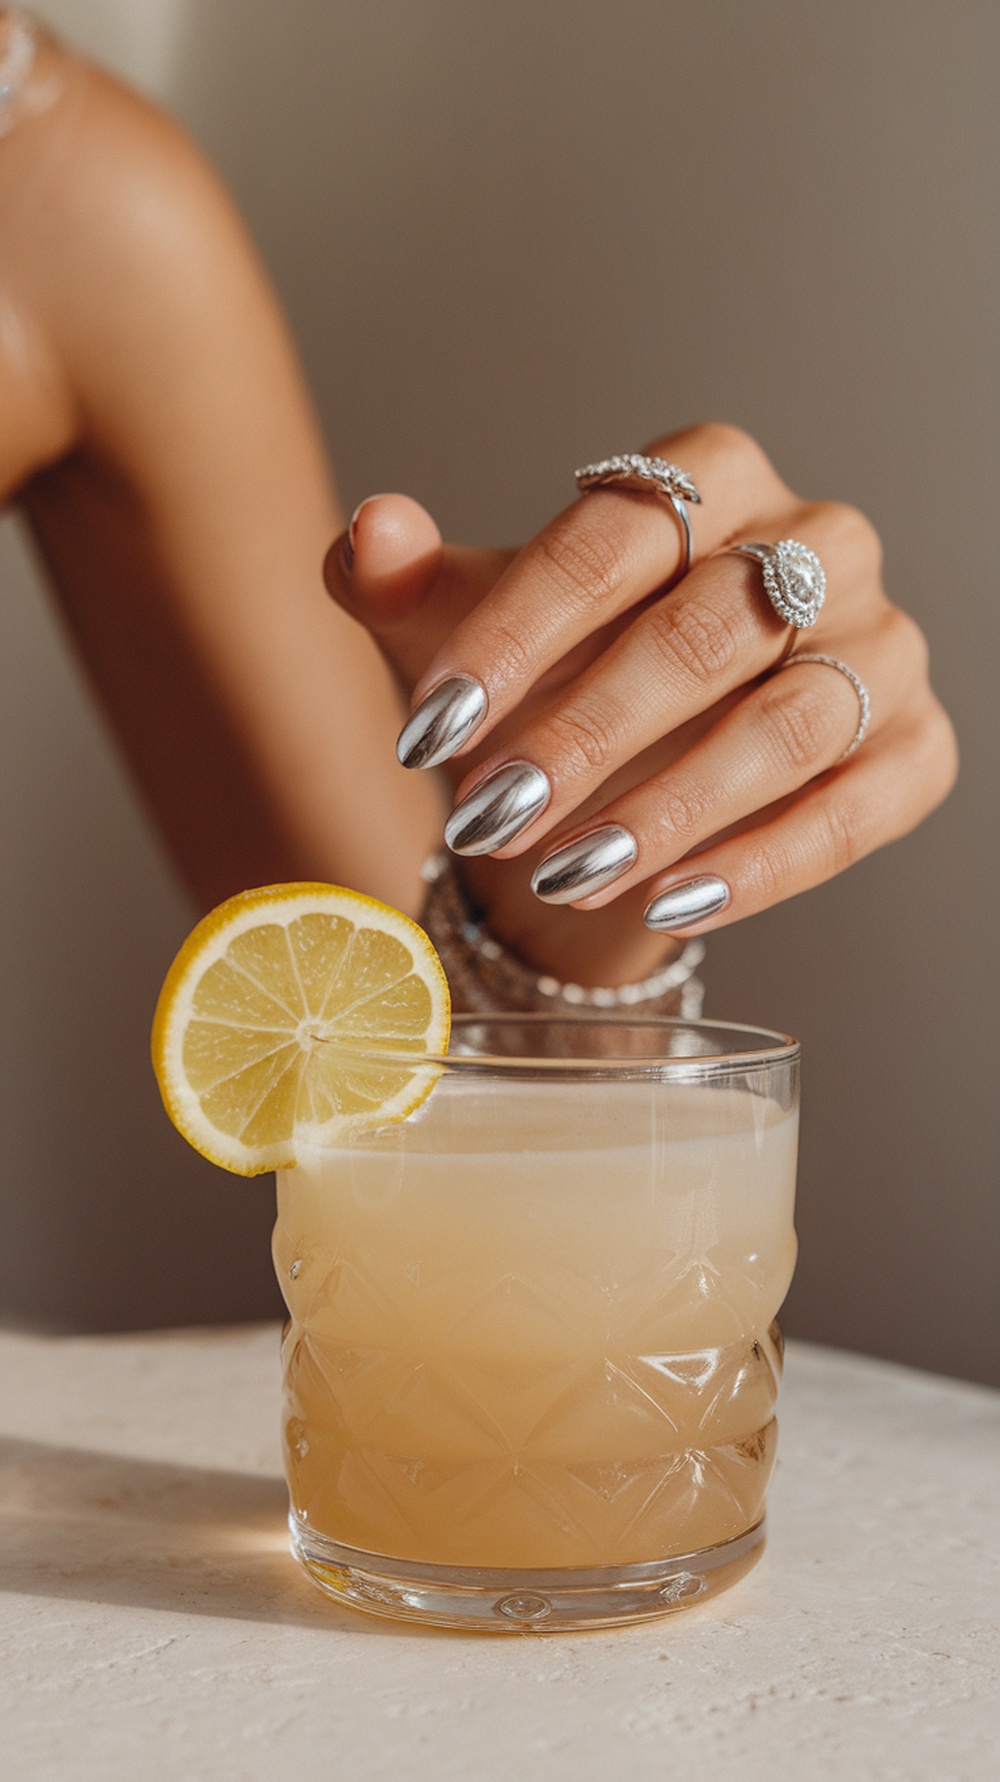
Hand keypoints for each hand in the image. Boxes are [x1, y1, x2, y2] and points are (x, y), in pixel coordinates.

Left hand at [325, 424, 955, 976]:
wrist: (628, 773)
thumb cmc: (548, 677)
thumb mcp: (462, 630)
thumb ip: (403, 580)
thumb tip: (369, 532)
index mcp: (710, 476)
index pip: (613, 540)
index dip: (514, 635)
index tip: (428, 729)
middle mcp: (817, 540)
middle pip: (706, 632)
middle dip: (586, 735)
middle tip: (489, 816)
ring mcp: (881, 643)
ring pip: (789, 724)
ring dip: (669, 808)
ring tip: (565, 871)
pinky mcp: (915, 745)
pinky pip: (857, 809)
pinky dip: (764, 864)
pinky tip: (669, 904)